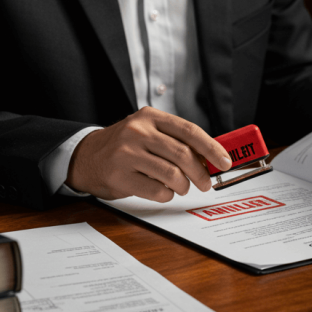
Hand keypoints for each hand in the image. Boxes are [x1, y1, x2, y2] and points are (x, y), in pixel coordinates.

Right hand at [65, 107, 231, 201]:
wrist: (86, 157)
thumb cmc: (125, 146)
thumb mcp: (148, 132)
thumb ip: (176, 140)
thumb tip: (212, 158)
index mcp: (150, 117)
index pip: (189, 131)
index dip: (211, 148)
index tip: (225, 162)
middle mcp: (137, 131)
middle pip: (182, 154)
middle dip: (200, 173)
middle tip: (205, 184)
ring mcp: (126, 153)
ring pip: (172, 174)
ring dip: (183, 186)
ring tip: (181, 187)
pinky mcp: (119, 176)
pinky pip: (157, 190)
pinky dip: (167, 195)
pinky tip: (162, 191)